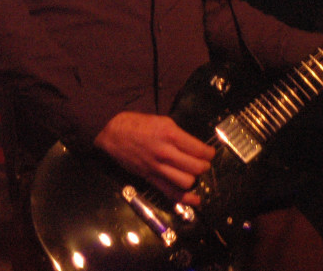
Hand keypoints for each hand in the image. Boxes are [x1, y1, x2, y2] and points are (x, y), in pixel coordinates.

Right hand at [93, 111, 215, 205]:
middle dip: (204, 166)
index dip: (209, 153)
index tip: (210, 152)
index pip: (199, 149)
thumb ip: (178, 135)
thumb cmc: (137, 123)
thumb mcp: (162, 121)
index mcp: (170, 134)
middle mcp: (166, 152)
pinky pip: (170, 192)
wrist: (113, 133)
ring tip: (193, 173)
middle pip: (195, 167)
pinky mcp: (150, 178)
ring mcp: (157, 167)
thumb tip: (194, 145)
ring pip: (186, 181)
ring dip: (194, 178)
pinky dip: (185, 199)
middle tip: (203, 163)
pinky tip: (196, 200)